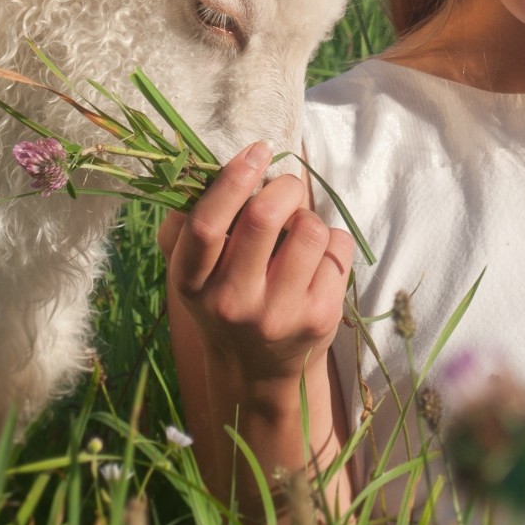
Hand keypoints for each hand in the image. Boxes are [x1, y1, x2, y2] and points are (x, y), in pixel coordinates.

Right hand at [160, 142, 353, 391]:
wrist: (257, 373)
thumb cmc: (224, 303)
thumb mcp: (193, 275)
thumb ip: (186, 228)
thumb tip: (200, 172)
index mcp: (193, 284)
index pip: (207, 225)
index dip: (232, 179)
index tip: (257, 151)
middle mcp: (233, 302)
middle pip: (263, 217)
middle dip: (283, 186)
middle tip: (286, 185)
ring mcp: (280, 314)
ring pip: (309, 229)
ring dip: (308, 216)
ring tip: (299, 230)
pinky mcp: (319, 317)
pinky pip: (337, 247)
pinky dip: (331, 239)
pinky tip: (316, 259)